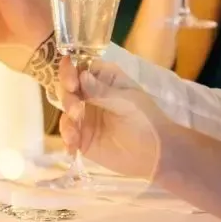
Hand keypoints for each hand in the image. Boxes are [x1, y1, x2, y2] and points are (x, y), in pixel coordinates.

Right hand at [57, 57, 172, 179]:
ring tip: (75, 130)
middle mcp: (90, 94)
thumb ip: (101, 91)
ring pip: (65, 110)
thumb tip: (81, 74)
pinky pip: (67, 132)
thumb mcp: (126, 102)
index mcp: (104, 79)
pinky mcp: (82, 137)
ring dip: (67, 118)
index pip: (80, 68)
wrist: (154, 153)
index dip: (70, 71)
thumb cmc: (145, 119)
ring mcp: (84, 116)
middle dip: (67, 96)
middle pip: (68, 88)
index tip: (71, 82)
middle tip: (75, 108)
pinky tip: (73, 145)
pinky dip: (67, 137)